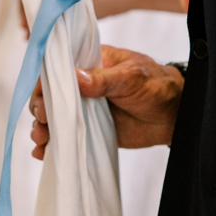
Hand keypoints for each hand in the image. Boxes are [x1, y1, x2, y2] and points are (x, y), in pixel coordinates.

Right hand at [29, 44, 181, 159]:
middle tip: (42, 122)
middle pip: (49, 95)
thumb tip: (76, 76)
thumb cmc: (156, 86)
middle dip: (40, 108)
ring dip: (42, 128)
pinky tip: (43, 153)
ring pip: (54, 117)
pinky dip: (53, 145)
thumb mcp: (132, 77)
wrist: (175, 115)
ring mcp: (84, 108)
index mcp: (88, 63)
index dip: (44, 83)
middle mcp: (81, 85)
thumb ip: (105, 79)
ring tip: (41, 139)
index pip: (57, 68)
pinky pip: (66, 136)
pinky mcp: (89, 129)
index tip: (41, 98)